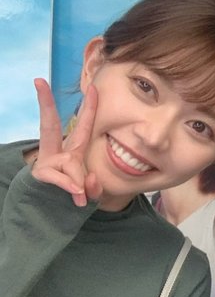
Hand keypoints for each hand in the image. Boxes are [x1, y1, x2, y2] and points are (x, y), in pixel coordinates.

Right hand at [31, 78, 101, 206]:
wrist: (49, 214)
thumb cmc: (73, 197)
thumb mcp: (89, 192)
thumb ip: (93, 187)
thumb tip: (89, 180)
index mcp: (72, 150)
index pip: (83, 126)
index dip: (90, 107)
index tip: (93, 87)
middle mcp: (56, 151)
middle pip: (50, 123)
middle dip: (45, 103)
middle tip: (39, 81)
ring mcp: (46, 162)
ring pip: (70, 162)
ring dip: (78, 181)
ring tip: (80, 196)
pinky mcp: (41, 175)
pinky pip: (61, 177)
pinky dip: (71, 186)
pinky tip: (78, 195)